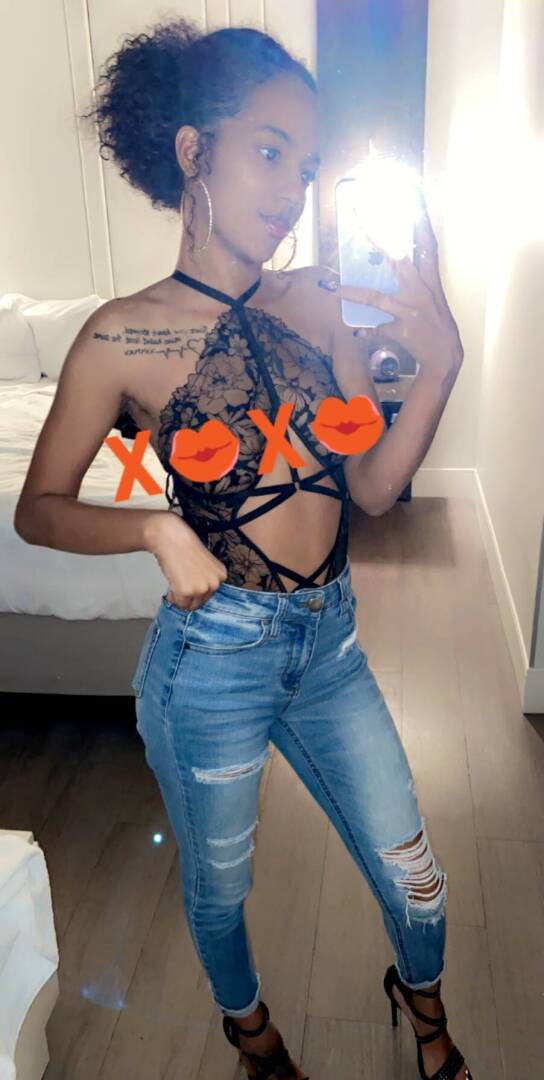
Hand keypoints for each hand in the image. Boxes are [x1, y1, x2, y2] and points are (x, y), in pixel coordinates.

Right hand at [145, 513, 226, 610]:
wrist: (172, 538)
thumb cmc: (183, 546)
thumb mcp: (203, 565)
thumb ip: (204, 578)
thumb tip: (198, 592)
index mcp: (221, 575)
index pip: (209, 594)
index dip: (196, 591)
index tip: (188, 584)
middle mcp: (215, 583)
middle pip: (200, 602)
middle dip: (189, 597)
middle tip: (179, 584)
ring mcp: (202, 589)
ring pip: (190, 605)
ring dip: (181, 597)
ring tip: (176, 581)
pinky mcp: (188, 592)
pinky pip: (180, 603)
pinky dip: (173, 597)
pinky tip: (172, 584)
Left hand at [319, 193, 463, 378]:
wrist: (445, 357)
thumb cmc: (435, 322)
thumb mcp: (430, 295)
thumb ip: (414, 276)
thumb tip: (393, 256)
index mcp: (430, 278)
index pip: (426, 242)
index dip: (420, 218)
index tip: (412, 193)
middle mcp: (421, 290)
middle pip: (398, 259)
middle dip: (379, 239)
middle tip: (360, 219)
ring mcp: (411, 311)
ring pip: (377, 297)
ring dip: (352, 291)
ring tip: (332, 286)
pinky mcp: (403, 331)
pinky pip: (378, 329)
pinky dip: (366, 330)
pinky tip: (356, 330)